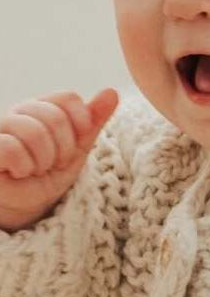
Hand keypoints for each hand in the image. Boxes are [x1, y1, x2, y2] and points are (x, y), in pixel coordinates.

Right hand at [0, 88, 119, 232]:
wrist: (24, 204)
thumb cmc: (48, 174)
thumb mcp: (77, 149)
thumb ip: (92, 121)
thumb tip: (111, 92)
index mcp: (42, 107)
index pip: (68, 98)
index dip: (80, 125)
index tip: (74, 147)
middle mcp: (19, 112)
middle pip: (55, 117)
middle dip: (63, 149)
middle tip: (53, 163)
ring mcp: (1, 128)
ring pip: (34, 133)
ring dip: (44, 161)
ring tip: (36, 169)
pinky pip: (12, 149)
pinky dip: (24, 167)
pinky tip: (19, 172)